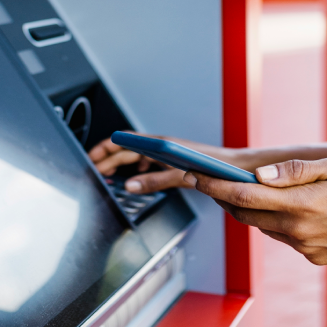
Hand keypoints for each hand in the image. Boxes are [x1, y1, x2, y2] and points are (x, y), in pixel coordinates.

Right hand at [88, 135, 243, 193]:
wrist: (235, 169)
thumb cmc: (214, 166)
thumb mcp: (180, 176)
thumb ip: (154, 181)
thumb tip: (129, 186)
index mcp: (161, 143)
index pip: (124, 140)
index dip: (105, 148)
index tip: (91, 158)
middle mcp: (162, 145)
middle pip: (127, 149)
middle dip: (107, 160)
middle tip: (93, 173)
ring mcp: (167, 153)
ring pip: (136, 156)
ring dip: (120, 164)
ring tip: (108, 176)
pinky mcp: (173, 161)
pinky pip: (147, 162)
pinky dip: (135, 170)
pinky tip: (135, 178)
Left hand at [186, 157, 326, 265]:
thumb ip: (293, 171)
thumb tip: (259, 176)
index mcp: (301, 205)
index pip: (244, 197)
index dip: (216, 186)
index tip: (197, 175)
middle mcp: (299, 231)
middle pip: (248, 215)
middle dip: (229, 197)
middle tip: (217, 179)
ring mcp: (306, 248)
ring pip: (265, 228)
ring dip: (253, 211)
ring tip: (249, 190)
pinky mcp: (314, 257)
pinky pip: (285, 237)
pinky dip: (278, 222)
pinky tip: (286, 207)